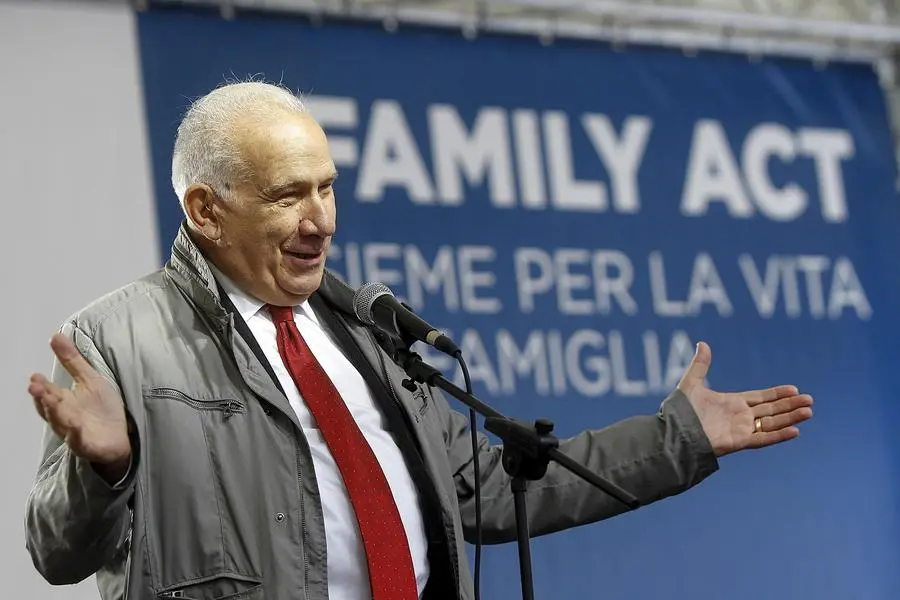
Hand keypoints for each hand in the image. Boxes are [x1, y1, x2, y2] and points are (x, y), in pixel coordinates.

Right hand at [28, 333, 130, 480]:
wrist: (120, 437)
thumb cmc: (101, 408)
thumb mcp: (89, 379)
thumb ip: (72, 360)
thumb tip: (56, 335)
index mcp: (63, 401)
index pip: (48, 393)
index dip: (41, 386)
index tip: (35, 376)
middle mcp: (64, 417)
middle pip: (51, 408)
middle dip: (43, 398)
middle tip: (36, 386)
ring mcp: (74, 433)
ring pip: (62, 423)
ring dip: (55, 412)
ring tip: (51, 401)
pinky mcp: (87, 445)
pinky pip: (79, 441)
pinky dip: (76, 435)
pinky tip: (76, 428)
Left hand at [677, 342, 812, 456]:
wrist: (674, 431)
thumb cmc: (680, 411)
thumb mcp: (691, 383)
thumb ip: (700, 365)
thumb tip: (703, 343)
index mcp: (731, 403)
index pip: (760, 398)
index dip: (776, 394)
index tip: (794, 389)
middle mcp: (739, 417)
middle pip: (771, 410)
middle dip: (789, 405)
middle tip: (809, 400)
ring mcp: (741, 429)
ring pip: (772, 423)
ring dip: (790, 418)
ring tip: (809, 411)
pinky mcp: (740, 441)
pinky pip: (763, 438)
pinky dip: (779, 435)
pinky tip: (795, 430)